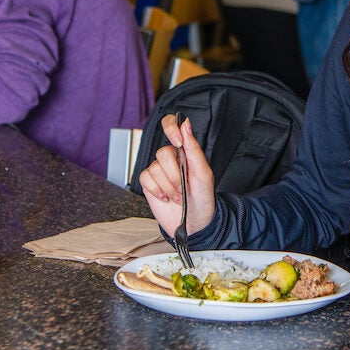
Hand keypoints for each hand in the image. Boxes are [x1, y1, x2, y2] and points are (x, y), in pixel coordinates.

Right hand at [138, 115, 215, 237]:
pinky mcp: (148, 184)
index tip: (178, 142)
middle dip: (175, 174)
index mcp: (185, 151)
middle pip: (163, 153)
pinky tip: (165, 197)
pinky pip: (145, 179)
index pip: (171, 125)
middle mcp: (170, 158)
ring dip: (168, 186)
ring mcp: (158, 171)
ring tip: (178, 196)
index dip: (170, 128)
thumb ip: (193, 148)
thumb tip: (185, 124)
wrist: (194, 225)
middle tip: (184, 186)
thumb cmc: (203, 199)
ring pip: (154, 168)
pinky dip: (157, 191)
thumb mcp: (204, 174)